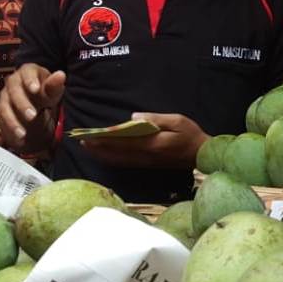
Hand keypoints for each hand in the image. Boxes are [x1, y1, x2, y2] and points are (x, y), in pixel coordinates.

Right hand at [0, 64, 65, 153]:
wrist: (34, 102)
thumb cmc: (44, 92)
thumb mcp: (52, 90)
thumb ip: (54, 85)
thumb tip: (61, 75)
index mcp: (28, 71)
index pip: (27, 72)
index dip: (30, 80)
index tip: (36, 89)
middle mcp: (13, 81)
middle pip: (14, 90)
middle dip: (22, 104)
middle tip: (32, 116)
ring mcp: (5, 95)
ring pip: (5, 106)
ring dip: (13, 120)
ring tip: (23, 133)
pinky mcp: (2, 109)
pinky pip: (2, 119)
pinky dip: (10, 128)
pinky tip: (19, 136)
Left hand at [80, 112, 209, 168]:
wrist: (201, 156)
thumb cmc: (191, 135)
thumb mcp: (178, 121)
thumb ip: (156, 119)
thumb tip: (134, 116)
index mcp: (152, 144)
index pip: (123, 141)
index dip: (105, 139)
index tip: (90, 135)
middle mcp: (146, 156)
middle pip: (117, 152)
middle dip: (99, 147)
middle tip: (81, 141)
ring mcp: (146, 162)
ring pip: (119, 160)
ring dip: (102, 154)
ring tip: (87, 148)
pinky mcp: (147, 165)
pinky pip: (125, 163)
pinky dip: (112, 159)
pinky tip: (104, 156)